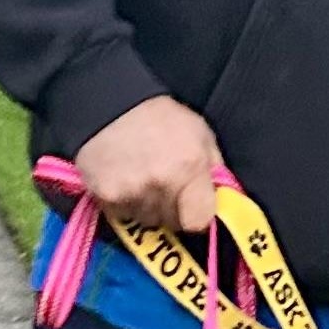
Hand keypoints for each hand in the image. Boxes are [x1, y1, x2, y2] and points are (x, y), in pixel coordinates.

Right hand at [74, 93, 218, 231]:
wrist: (109, 105)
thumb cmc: (160, 118)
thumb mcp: (200, 134)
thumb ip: (214, 169)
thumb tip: (222, 199)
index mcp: (190, 168)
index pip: (199, 221)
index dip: (197, 216)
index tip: (193, 207)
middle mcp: (162, 184)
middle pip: (172, 222)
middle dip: (172, 209)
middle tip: (164, 185)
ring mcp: (132, 192)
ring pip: (147, 220)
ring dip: (147, 206)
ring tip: (142, 179)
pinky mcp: (106, 197)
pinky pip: (121, 215)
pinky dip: (123, 204)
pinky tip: (123, 180)